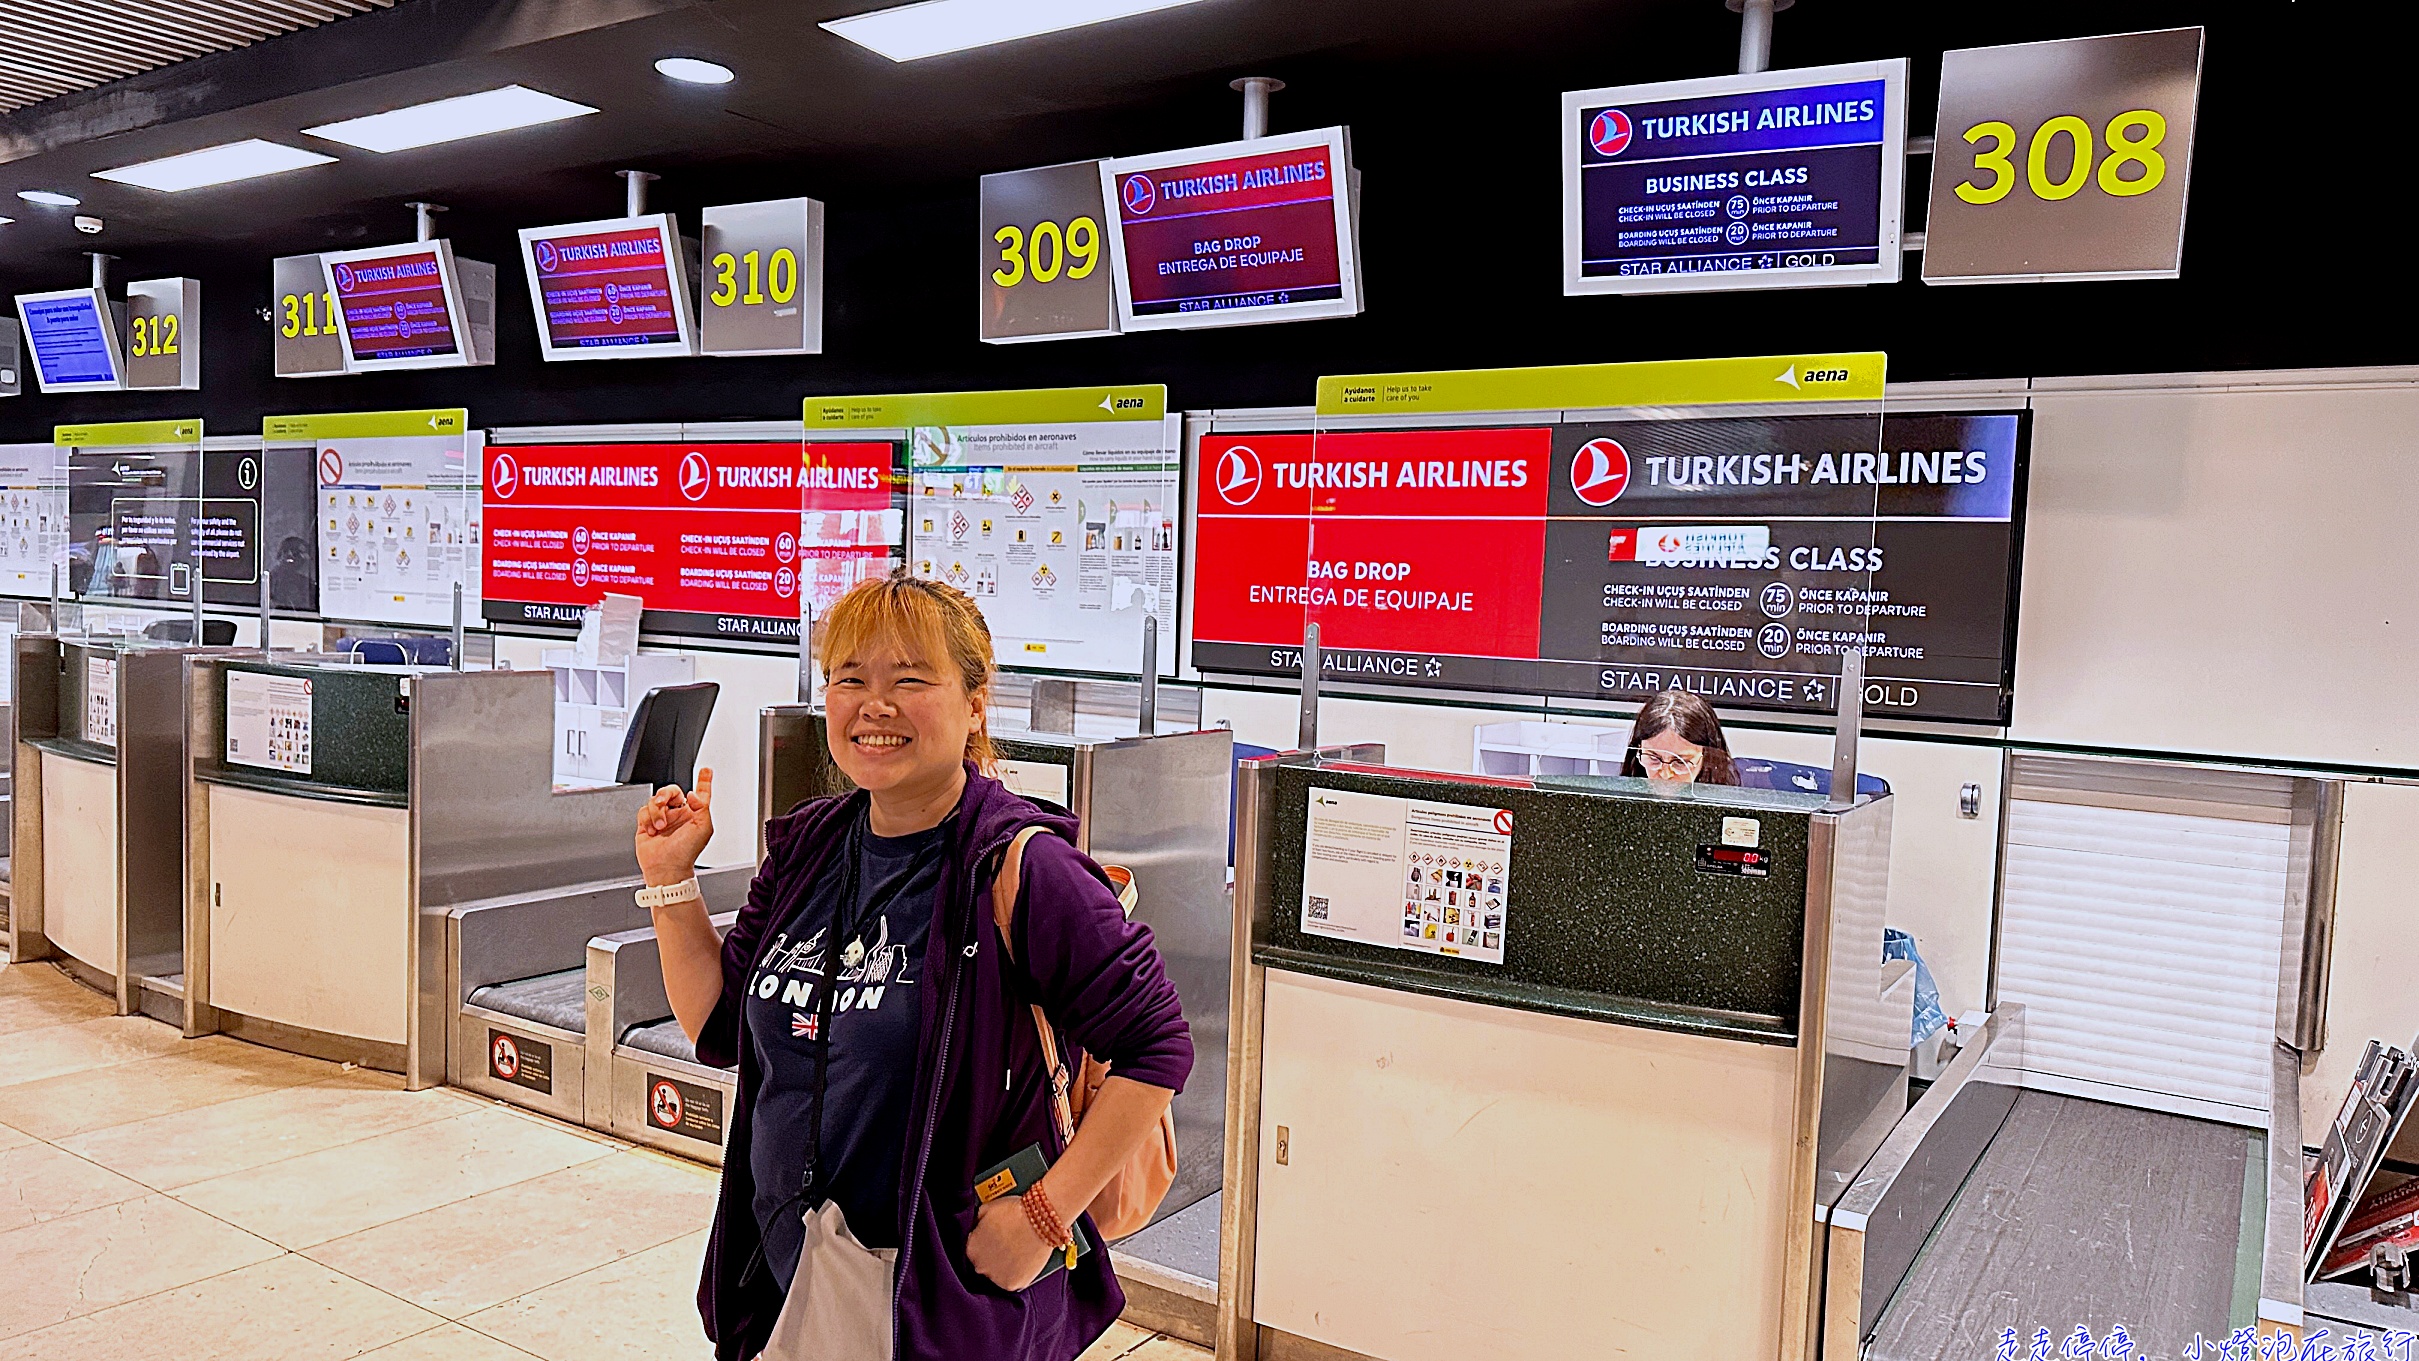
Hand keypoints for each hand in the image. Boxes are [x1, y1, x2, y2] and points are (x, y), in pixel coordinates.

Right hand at [635, 767, 714, 886]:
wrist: (666, 867)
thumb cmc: (686, 853)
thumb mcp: (704, 829)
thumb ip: (702, 807)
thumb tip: (692, 794)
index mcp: (693, 814)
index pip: (700, 793)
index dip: (704, 781)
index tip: (706, 771)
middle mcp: (677, 815)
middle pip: (670, 791)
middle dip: (665, 793)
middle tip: (664, 802)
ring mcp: (661, 819)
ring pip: (654, 800)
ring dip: (656, 812)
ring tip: (660, 827)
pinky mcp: (647, 824)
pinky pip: (643, 810)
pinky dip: (647, 819)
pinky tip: (652, 830)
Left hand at [966, 1194, 1054, 1291]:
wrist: (1040, 1220)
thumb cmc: (1015, 1212)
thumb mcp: (987, 1208)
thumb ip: (976, 1222)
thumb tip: (975, 1226)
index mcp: (971, 1248)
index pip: (973, 1250)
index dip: (985, 1244)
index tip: (994, 1241)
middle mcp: (980, 1266)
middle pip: (984, 1264)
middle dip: (994, 1256)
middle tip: (1007, 1246)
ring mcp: (996, 1277)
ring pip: (998, 1274)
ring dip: (1005, 1266)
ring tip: (1017, 1253)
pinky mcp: (1013, 1284)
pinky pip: (1013, 1282)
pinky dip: (1018, 1274)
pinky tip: (1023, 1261)